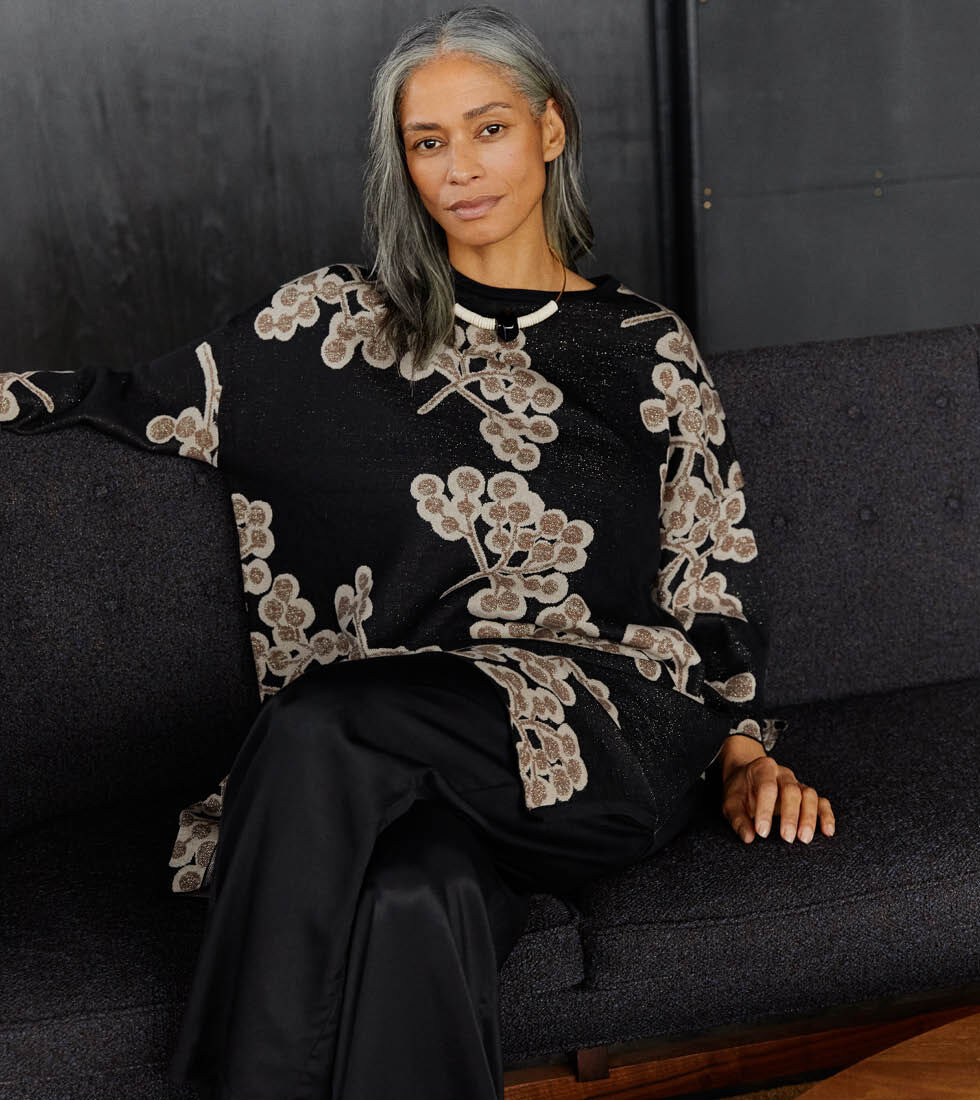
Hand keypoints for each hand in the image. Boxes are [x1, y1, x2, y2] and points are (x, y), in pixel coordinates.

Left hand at [721, 753, 835, 844]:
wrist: (746, 777)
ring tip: (804, 838)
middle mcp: (783, 774)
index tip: (762, 832)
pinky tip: (827, 831)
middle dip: (790, 815)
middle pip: (791, 791)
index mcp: (762, 768)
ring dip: (809, 817)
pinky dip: (826, 815)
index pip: (767, 787)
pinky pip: (821, 802)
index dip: (765, 810)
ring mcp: (797, 783)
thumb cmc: (739, 791)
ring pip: (809, 795)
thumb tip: (748, 837)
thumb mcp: (731, 803)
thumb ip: (738, 820)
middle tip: (787, 838)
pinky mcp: (806, 795)